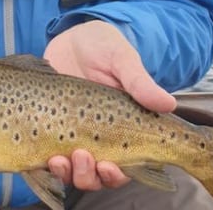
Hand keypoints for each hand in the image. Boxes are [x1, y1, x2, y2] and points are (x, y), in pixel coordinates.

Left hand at [43, 20, 175, 190]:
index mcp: (122, 128)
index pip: (124, 166)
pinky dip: (46, 164)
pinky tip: (45, 156)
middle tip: (81, 156)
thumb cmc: (104, 47)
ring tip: (59, 159)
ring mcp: (71, 134)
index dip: (117, 174)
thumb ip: (140, 82)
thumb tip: (168, 103)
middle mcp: (98, 138)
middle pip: (96, 175)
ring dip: (67, 173)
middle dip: (88, 175)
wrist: (71, 36)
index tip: (109, 165)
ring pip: (71, 172)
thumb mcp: (122, 60)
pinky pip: (47, 157)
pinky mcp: (48, 130)